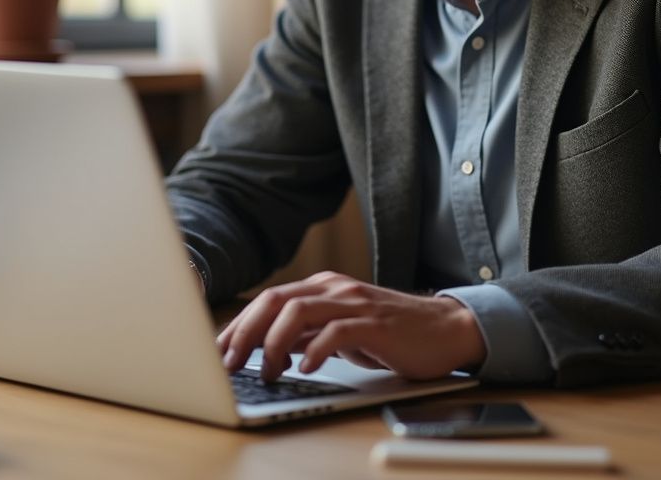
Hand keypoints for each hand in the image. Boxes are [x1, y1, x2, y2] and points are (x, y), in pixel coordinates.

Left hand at [216, 271, 484, 381]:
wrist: (443, 328)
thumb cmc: (389, 334)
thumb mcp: (341, 331)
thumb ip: (307, 334)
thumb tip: (265, 351)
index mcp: (321, 288)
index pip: (268, 300)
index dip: (239, 324)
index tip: (218, 350)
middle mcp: (333, 288)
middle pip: (275, 300)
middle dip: (245, 331)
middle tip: (228, 362)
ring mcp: (354, 303)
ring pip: (299, 312)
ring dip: (274, 343)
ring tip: (267, 371)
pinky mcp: (374, 323)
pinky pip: (337, 331)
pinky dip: (316, 349)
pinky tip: (306, 367)